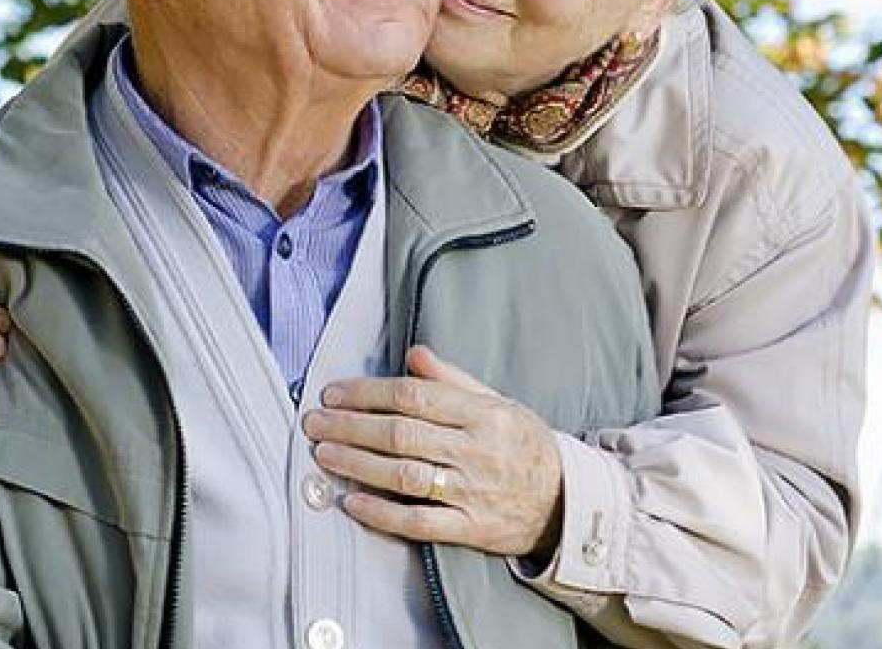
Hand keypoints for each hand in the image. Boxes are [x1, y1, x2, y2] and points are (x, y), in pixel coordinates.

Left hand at [301, 346, 563, 558]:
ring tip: (324, 453)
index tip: (334, 393)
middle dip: (351, 426)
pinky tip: (352, 501)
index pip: (415, 397)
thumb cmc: (524, 445)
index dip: (369, 393)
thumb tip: (414, 354)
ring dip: (358, 464)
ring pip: (405, 475)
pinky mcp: (470, 529)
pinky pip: (419, 522)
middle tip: (315, 421)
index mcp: (485, 414)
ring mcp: (473, 492)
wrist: (566, 501)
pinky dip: (382, 513)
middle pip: (402, 434)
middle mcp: (478, 450)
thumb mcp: (499, 402)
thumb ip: (453, 380)